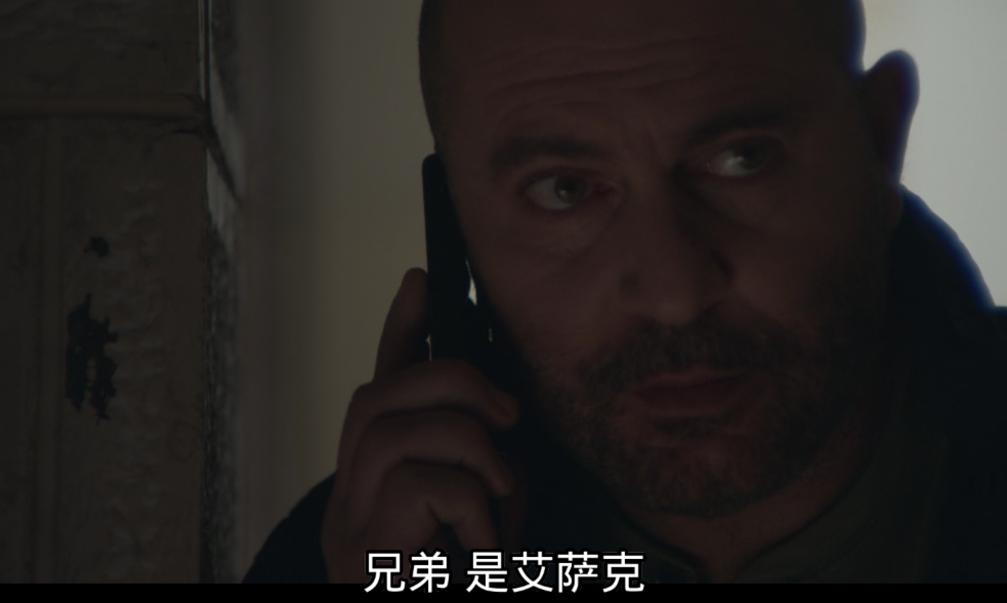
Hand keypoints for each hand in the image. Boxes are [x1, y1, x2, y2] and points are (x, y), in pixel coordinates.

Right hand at [321, 268, 525, 583]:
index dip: (400, 331)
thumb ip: (483, 467)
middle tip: (508, 419)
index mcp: (380, 478)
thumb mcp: (484, 518)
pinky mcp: (367, 554)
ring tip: (501, 492)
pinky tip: (487, 547)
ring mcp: (351, 524)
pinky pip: (425, 485)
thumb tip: (507, 412)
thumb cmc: (459, 583)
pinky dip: (476, 503)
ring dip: (471, 447)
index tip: (421, 282)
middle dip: (452, 382)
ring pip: (398, 428)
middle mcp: (350, 494)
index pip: (380, 386)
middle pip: (381, 392)